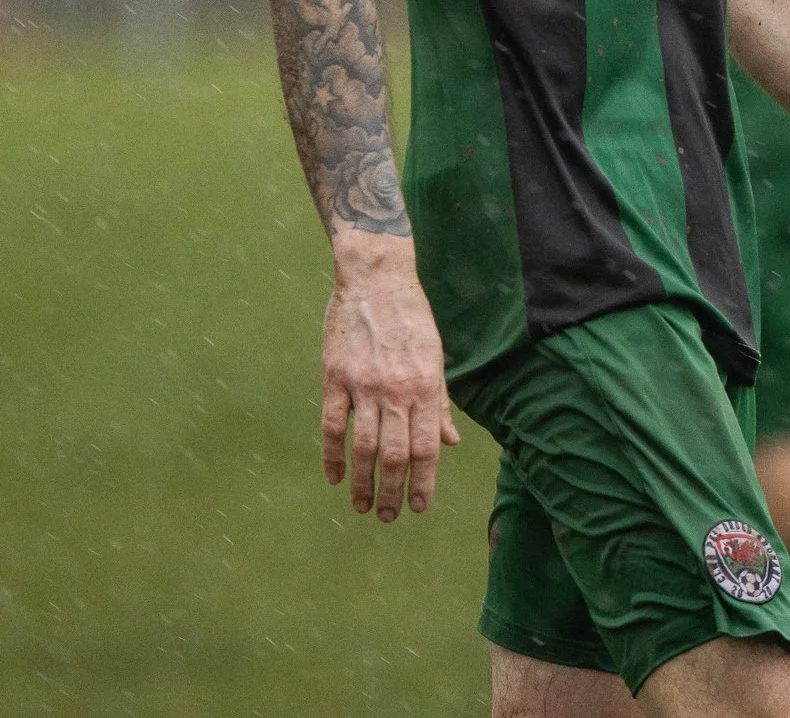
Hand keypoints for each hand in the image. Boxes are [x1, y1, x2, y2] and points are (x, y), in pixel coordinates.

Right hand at [321, 233, 459, 521]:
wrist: (377, 280)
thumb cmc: (412, 318)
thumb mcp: (437, 357)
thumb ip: (440, 403)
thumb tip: (450, 442)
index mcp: (427, 386)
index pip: (426, 447)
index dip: (424, 481)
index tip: (419, 506)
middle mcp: (397, 391)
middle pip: (395, 454)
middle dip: (394, 491)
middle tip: (389, 516)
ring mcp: (364, 386)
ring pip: (363, 447)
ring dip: (363, 483)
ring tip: (362, 507)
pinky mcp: (335, 378)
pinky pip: (332, 425)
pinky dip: (331, 456)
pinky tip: (333, 478)